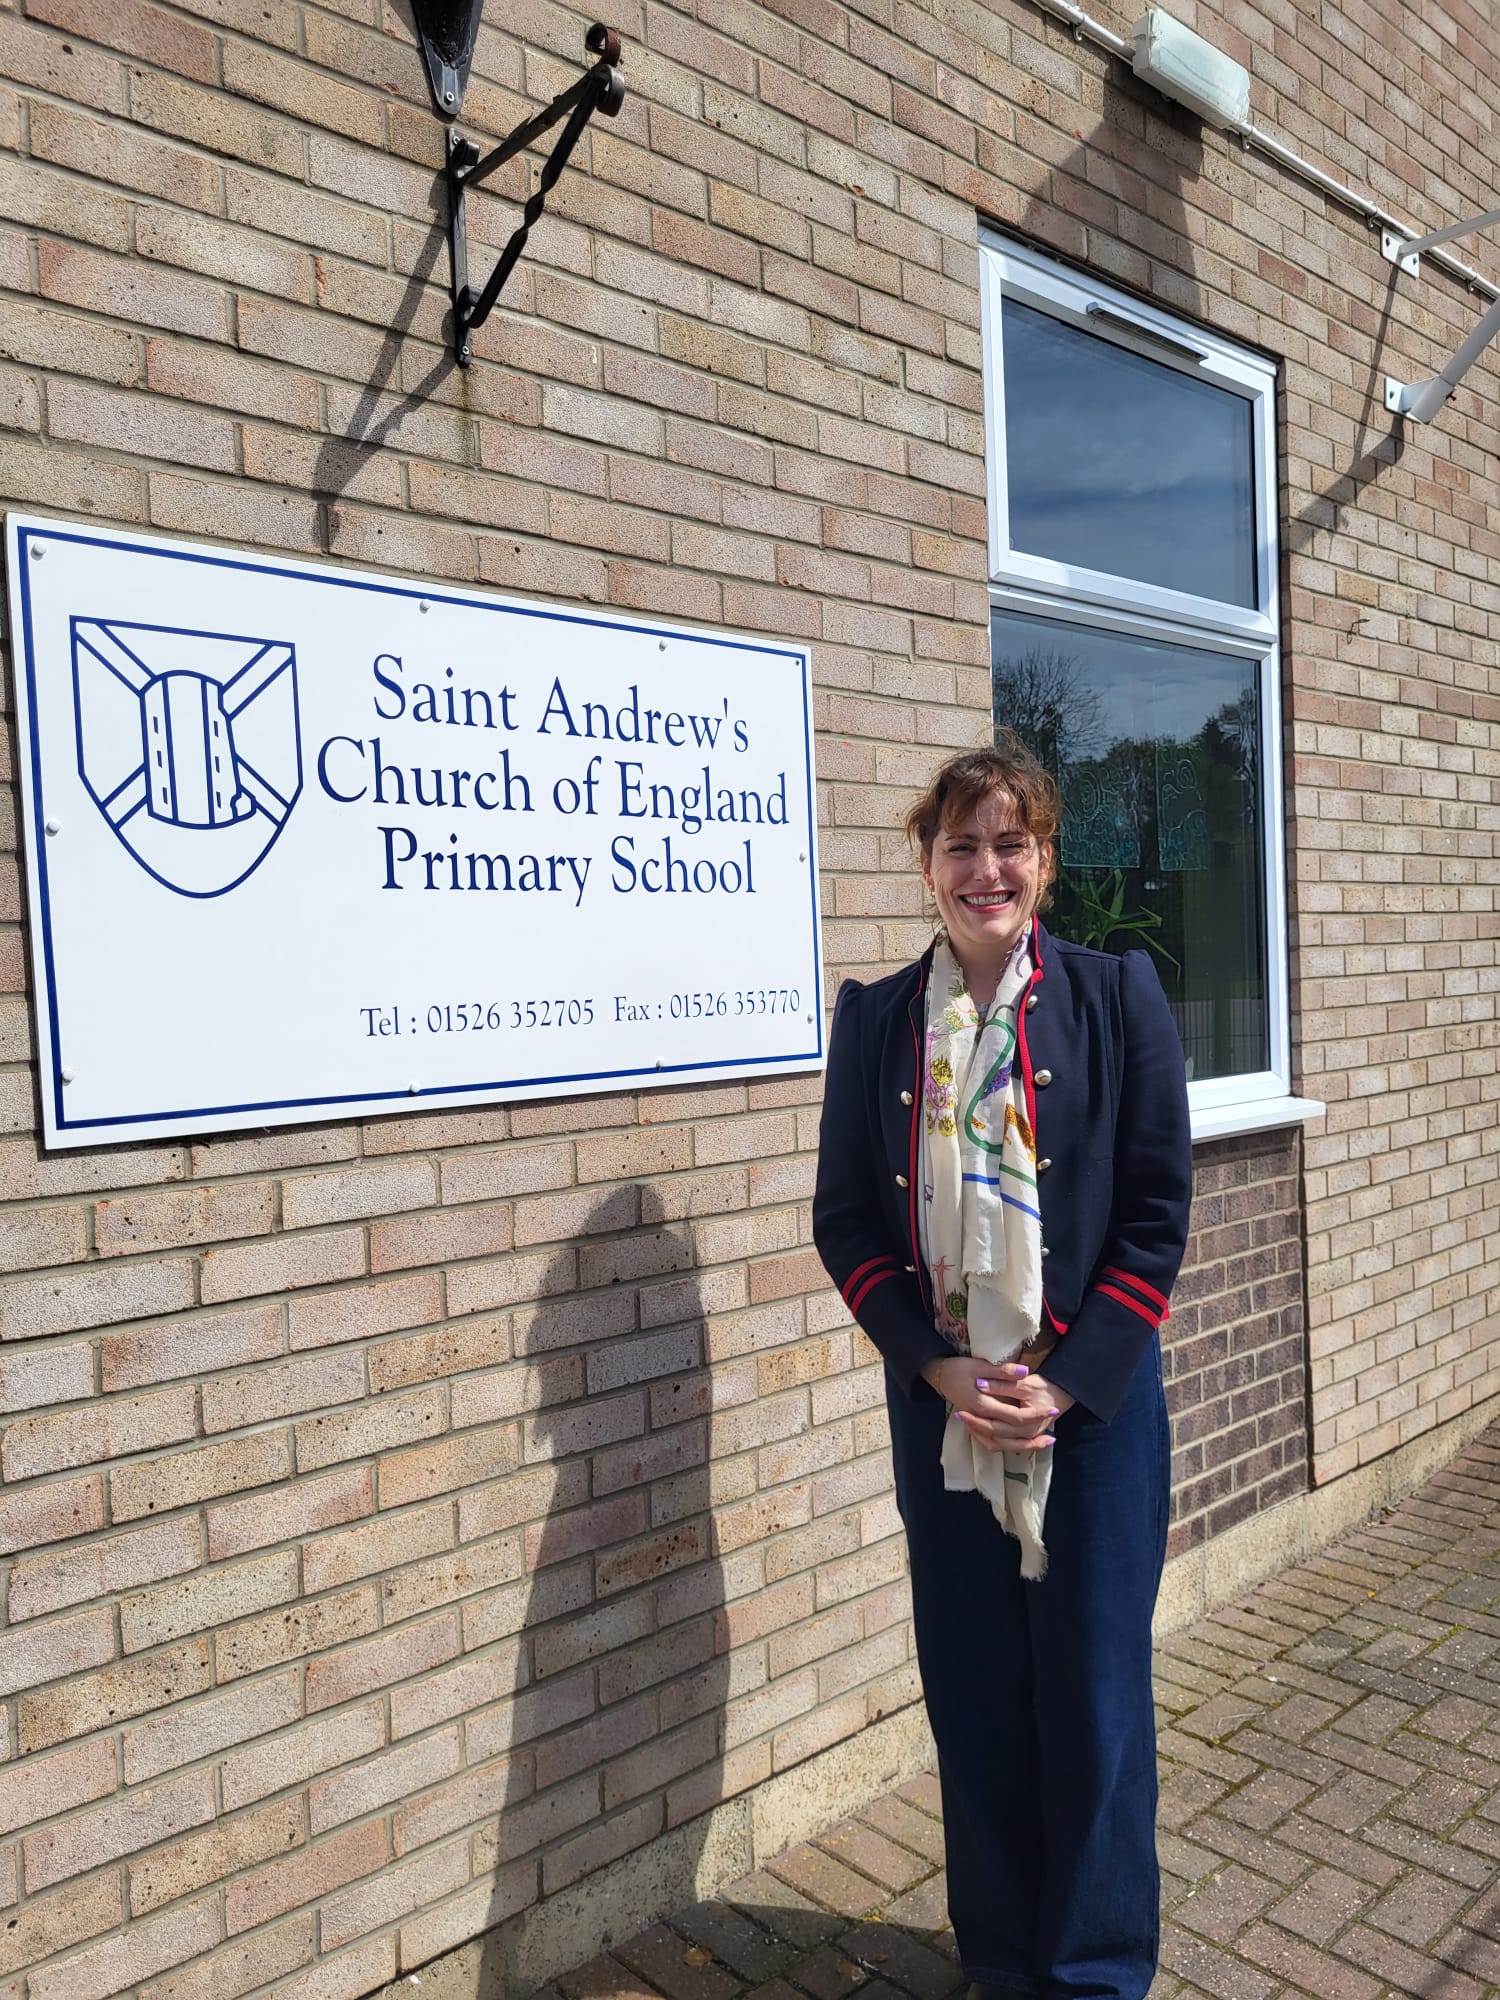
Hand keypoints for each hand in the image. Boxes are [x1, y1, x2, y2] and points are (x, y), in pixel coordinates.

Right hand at [919, 1357, 1073, 1452]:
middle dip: (1033, 1437)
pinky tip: (1019, 1444)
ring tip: (1042, 1445)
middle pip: (1010, 1435)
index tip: (1052, 1410)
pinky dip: (1006, 1446)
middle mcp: (981, 1418)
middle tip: (1053, 1437)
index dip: (1035, 1414)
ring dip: (1022, 1446)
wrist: (938, 1375)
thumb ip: (1002, 1371)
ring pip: (1001, 1443)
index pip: (1014, 1416)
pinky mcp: (976, 1424)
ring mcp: (977, 1423)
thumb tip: (1025, 1372)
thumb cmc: (958, 1367)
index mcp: (983, 1404)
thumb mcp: (980, 1364)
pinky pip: (991, 1442)